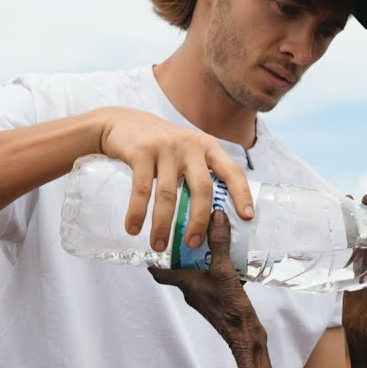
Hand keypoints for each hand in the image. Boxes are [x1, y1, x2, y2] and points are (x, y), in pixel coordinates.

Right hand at [94, 107, 254, 253]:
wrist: (120, 122)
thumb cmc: (158, 144)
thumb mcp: (185, 150)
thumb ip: (198, 172)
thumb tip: (208, 217)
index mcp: (207, 147)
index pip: (232, 171)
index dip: (242, 194)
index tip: (247, 217)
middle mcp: (190, 145)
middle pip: (202, 188)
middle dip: (198, 220)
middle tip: (192, 243)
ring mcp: (166, 147)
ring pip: (169, 194)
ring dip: (163, 224)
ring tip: (159, 245)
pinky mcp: (142, 151)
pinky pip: (141, 189)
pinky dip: (137, 212)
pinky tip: (133, 228)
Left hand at [149, 210, 263, 350]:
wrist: (245, 334)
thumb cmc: (229, 307)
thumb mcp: (223, 270)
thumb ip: (219, 243)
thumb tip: (216, 216)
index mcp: (185, 282)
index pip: (159, 271)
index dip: (153, 258)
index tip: (153, 242)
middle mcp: (191, 290)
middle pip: (180, 268)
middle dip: (184, 250)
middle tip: (190, 231)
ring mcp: (205, 296)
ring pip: (198, 273)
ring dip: (203, 258)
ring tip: (215, 240)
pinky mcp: (218, 299)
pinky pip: (213, 278)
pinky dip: (219, 267)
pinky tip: (233, 259)